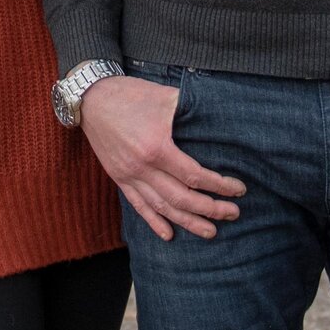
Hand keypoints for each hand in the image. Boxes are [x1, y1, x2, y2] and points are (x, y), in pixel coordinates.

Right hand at [79, 75, 245, 240]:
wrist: (90, 99)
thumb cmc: (130, 94)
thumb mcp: (165, 96)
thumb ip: (191, 108)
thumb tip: (220, 115)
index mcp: (157, 148)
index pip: (194, 176)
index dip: (219, 186)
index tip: (238, 190)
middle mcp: (142, 168)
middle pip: (181, 198)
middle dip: (210, 209)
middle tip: (233, 214)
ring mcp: (129, 176)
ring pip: (162, 207)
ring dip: (188, 222)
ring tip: (210, 231)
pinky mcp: (119, 178)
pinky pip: (138, 206)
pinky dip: (154, 222)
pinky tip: (169, 235)